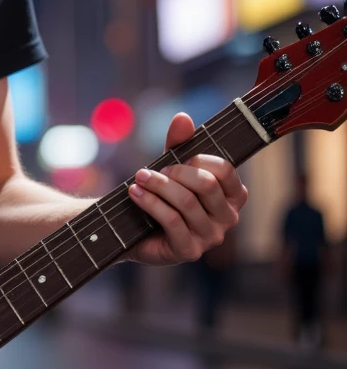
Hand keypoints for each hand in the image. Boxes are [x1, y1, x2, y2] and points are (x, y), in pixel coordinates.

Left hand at [126, 112, 247, 267]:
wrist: (136, 231)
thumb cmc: (164, 197)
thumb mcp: (173, 166)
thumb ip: (179, 143)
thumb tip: (183, 118)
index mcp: (233, 196)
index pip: (225, 170)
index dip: (198, 159)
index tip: (177, 159)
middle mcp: (229, 218)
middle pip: (206, 185)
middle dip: (175, 172)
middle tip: (151, 170)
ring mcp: (211, 237)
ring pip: (187, 202)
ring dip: (158, 185)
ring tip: (139, 178)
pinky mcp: (190, 251)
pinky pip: (172, 221)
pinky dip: (150, 203)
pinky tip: (135, 193)